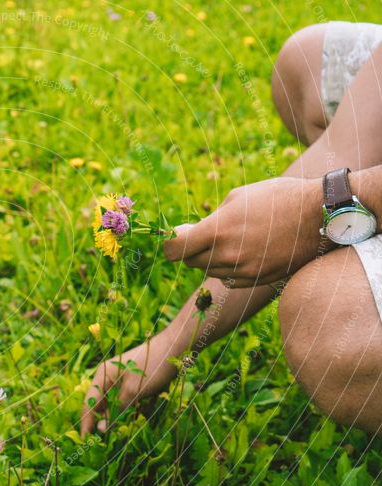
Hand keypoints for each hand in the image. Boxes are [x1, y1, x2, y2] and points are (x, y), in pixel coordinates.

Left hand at [164, 177, 326, 286]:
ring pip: (211, 271)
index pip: (174, 250)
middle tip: (203, 234)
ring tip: (233, 238)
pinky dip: (230, 269)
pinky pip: (231, 280)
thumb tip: (188, 234)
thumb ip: (209, 219)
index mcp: (217, 231)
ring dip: (213, 258)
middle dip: (191, 249)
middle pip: (191, 262)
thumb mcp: (236, 198)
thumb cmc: (277, 198)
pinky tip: (245, 252)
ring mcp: (244, 271)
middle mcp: (227, 255)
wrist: (320, 215)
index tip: (176, 236)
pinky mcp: (258, 280)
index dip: (170, 243)